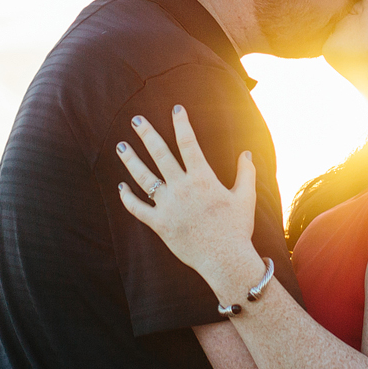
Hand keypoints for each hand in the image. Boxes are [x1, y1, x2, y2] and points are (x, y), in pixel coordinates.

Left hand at [116, 106, 261, 297]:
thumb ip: (246, 173)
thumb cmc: (237, 229)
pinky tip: (122, 187)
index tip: (176, 108)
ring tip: (120, 146)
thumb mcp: (245, 198)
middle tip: (135, 120)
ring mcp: (168, 206)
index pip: (189, 144)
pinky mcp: (160, 224)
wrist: (225, 259)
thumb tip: (246, 153)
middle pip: (160, 154)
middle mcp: (182, 188)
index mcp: (202, 179)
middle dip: (147, 134)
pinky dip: (128, 199)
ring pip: (143, 178)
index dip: (181, 124)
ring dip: (130, 160)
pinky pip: (138, 209)